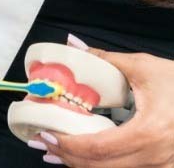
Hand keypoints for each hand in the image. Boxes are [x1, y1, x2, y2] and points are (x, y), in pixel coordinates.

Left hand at [37, 41, 173, 166]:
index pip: (99, 148)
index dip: (68, 145)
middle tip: (44, 145)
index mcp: (148, 133)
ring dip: (84, 165)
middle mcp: (156, 158)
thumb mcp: (143, 67)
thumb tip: (74, 45)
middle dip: (69, 158)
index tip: (46, 135)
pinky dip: (104, 165)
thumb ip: (105, 59)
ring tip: (58, 152)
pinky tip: (87, 158)